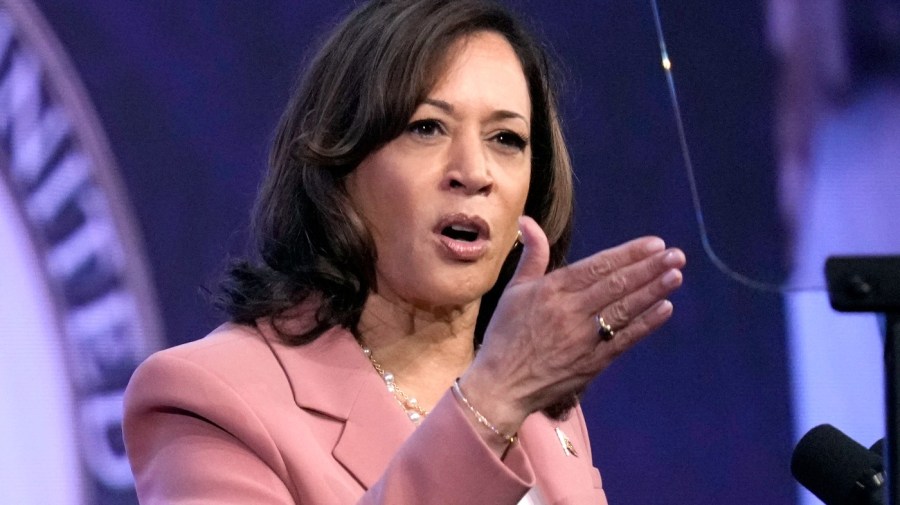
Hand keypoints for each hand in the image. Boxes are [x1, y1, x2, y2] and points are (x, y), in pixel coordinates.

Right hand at [461, 215, 685, 434]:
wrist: (500, 385)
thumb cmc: (505, 335)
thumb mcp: (515, 290)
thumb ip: (532, 255)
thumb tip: (528, 221)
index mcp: (552, 290)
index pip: (598, 266)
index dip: (629, 254)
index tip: (654, 244)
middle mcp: (570, 311)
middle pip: (617, 285)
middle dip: (649, 268)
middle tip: (676, 255)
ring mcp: (584, 338)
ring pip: (624, 309)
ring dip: (652, 291)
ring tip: (675, 276)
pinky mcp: (592, 363)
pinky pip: (624, 339)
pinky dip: (645, 324)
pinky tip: (665, 308)